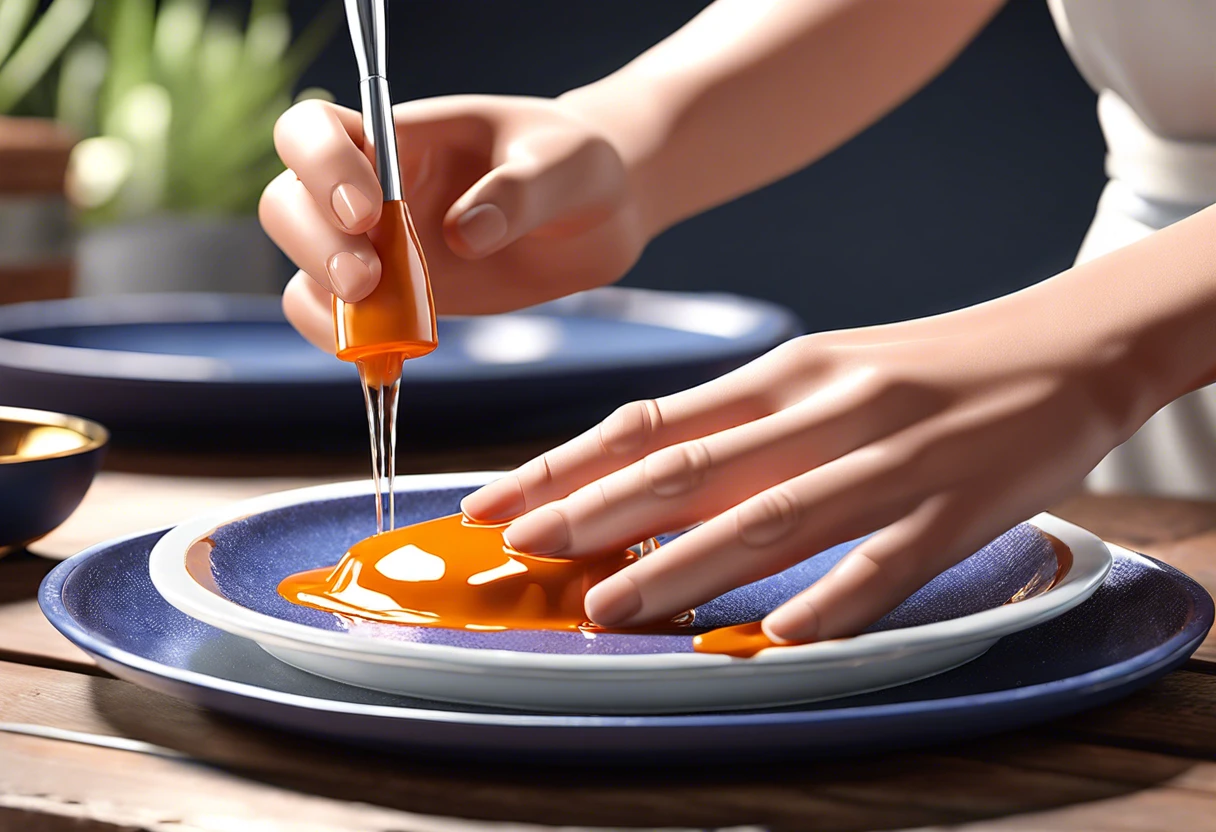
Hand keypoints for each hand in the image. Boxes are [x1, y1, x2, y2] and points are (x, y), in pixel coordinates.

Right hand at [259, 95, 646, 350]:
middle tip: (368, 281)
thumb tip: (464, 234)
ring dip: (321, 299)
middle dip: (314, 244)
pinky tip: (384, 356)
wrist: (595, 218)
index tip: (368, 209)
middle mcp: (372, 188)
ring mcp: (378, 247)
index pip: (314, 130)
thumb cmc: (576, 168)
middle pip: (288, 202)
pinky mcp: (396, 300)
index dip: (319, 165)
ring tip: (380, 325)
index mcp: (402, 135)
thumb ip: (519, 192)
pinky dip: (347, 344)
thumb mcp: (566, 166)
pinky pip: (340, 323)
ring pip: (303, 267)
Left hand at [460, 297, 1145, 642]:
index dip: (566, 464)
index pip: (653, 422)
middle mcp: (826, 407)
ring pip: (773, 515)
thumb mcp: (821, 375)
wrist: (1065, 347)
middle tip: (522, 553)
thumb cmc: (920, 371)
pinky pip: (886, 562)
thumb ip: (739, 427)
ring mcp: (893, 457)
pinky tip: (776, 638)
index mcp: (784, 373)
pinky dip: (829, 601)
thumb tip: (641, 480)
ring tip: (611, 608)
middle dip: (597, 512)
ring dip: (685, 565)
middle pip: (694, 466)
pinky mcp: (960, 506)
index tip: (496, 501)